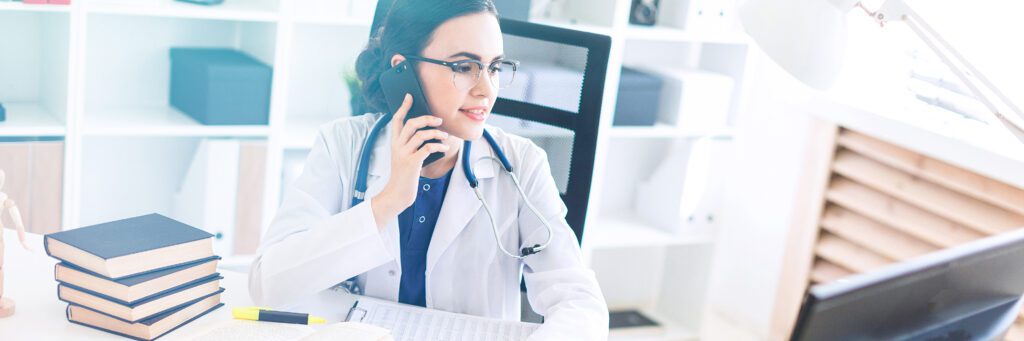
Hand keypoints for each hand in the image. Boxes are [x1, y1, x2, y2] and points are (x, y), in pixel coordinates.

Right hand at [371, 94, 449, 229]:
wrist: (397, 194)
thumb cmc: (404, 176)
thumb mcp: (404, 157)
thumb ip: (411, 145)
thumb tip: (427, 132)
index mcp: (394, 143)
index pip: (397, 120)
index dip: (403, 107)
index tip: (409, 96)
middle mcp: (397, 146)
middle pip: (412, 123)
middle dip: (427, 118)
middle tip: (439, 120)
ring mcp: (404, 154)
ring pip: (421, 134)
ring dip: (436, 133)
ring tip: (444, 136)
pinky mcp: (412, 163)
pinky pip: (428, 148)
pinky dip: (438, 146)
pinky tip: (444, 148)